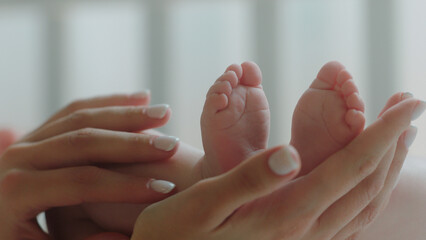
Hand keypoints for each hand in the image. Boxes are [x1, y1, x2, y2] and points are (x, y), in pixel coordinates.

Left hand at [0, 93, 179, 239]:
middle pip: (83, 142)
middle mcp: (18, 158)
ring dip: (127, 113)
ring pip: (82, 117)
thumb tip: (123, 237)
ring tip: (165, 113)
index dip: (124, 186)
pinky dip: (110, 103)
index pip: (80, 182)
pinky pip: (77, 109)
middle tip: (172, 145)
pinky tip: (141, 98)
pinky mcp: (41, 131)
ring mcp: (29, 139)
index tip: (165, 190)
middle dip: (132, 143)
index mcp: (15, 192)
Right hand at [131, 97, 422, 239]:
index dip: (381, 134)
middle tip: (410, 107)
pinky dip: (367, 192)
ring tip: (399, 137)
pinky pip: (348, 219)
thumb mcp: (205, 203)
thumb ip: (248, 180)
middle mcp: (304, 231)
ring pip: (362, 202)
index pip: (348, 168)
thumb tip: (290, 153)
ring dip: (386, 165)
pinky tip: (368, 179)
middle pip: (365, 183)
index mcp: (285, 214)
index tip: (407, 104)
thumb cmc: (178, 232)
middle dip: (393, 143)